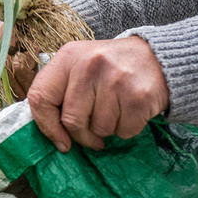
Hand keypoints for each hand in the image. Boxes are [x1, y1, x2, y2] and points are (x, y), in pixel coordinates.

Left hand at [28, 37, 169, 151]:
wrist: (156, 58)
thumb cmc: (110, 68)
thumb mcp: (79, 67)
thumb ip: (60, 92)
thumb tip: (50, 131)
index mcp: (68, 57)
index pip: (41, 97)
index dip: (47, 125)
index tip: (60, 140)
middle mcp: (90, 65)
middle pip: (71, 121)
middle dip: (82, 135)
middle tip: (92, 133)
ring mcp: (116, 80)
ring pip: (99, 130)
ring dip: (106, 130)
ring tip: (115, 110)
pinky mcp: (138, 96)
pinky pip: (123, 132)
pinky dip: (126, 129)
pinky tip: (130, 111)